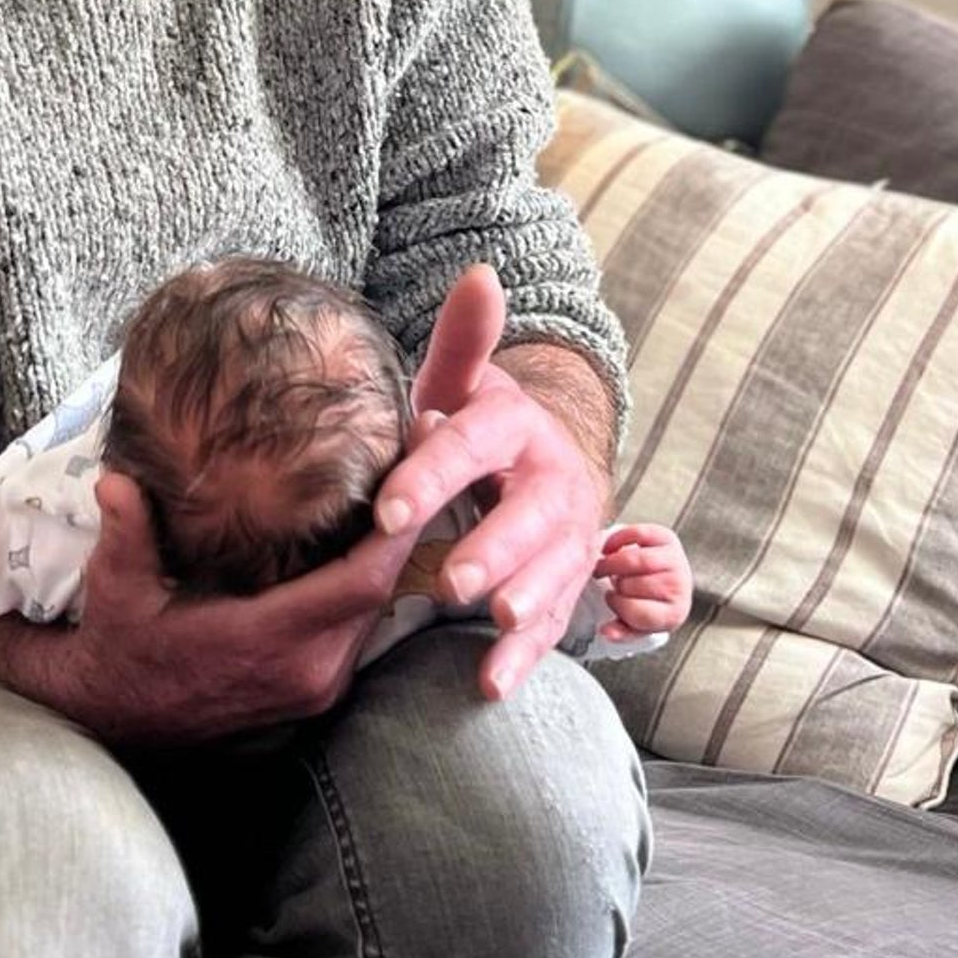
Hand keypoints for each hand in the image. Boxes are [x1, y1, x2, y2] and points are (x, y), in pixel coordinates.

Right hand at [35, 472, 415, 747]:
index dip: (398, 531)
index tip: (420, 471)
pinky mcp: (314, 692)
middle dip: (407, 528)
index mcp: (269, 644)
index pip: (362, 585)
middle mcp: (308, 672)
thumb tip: (117, 478)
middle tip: (427, 458)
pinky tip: (371, 540)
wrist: (115, 720)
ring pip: (375, 612)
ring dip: (391, 556)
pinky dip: (369, 585)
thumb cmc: (120, 649)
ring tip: (409, 489)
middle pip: (382, 592)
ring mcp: (315, 688)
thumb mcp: (115, 588)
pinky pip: (358, 630)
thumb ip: (125, 532)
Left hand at [371, 261, 610, 701]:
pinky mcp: (571, 581)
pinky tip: (492, 683)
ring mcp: (569, 535)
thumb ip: (462, 342)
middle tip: (450, 581)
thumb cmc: (474, 425)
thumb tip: (479, 275)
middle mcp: (553, 478)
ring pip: (555, 569)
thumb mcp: (461, 384)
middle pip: (529, 514)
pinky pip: (555, 622)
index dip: (434, 474)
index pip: (474, 445)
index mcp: (515, 425)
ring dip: (526, 600)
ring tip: (492, 623)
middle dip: (494, 548)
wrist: (541, 460)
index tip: (387, 508)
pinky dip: (526, 655)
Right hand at [595, 523, 690, 638]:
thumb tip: (605, 632)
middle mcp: (679, 586)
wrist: (671, 582)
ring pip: (633, 560)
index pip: (638, 613)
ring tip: (607, 568)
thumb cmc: (650, 604)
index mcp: (674, 613)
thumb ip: (621, 632)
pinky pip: (637, 534)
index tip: (611, 599)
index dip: (618, 606)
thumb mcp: (637, 624)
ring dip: (612, 564)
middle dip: (616, 584)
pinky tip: (609, 549)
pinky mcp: (667, 537)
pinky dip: (617, 540)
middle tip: (611, 583)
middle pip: (633, 585)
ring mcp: (675, 560)